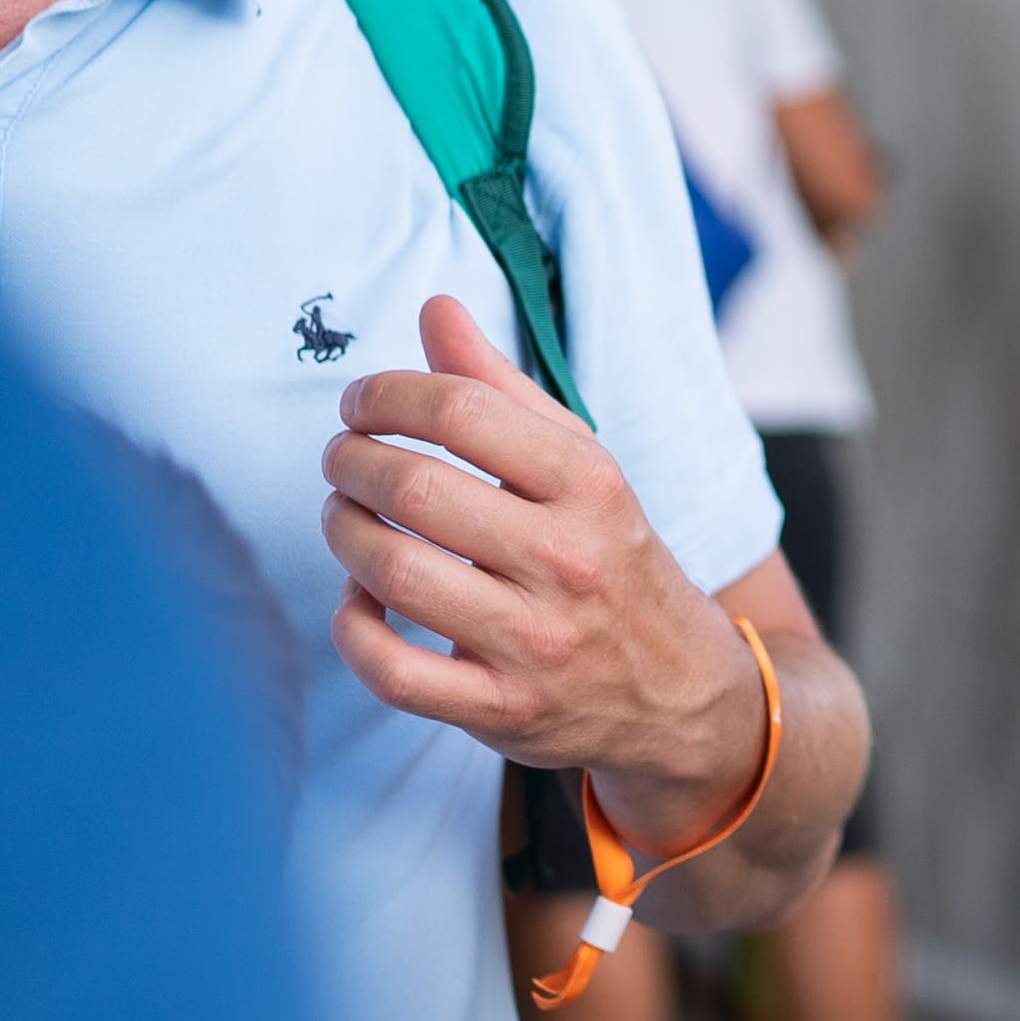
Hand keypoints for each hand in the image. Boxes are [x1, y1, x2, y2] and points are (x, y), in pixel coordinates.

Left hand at [320, 295, 765, 841]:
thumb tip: (434, 310)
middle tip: (341, 459)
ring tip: (342, 517)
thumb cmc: (612, 558)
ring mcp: (535, 642)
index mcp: (590, 484)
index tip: (361, 404)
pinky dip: (353, 629)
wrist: (679, 690)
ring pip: (393, 574)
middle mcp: (567, 560)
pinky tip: (357, 601)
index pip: (461, 410)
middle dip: (349, 462)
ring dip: (341, 533)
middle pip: (415, 490)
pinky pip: (392, 670)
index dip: (386, 396)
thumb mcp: (581, 464)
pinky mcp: (502, 710)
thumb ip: (502, 389)